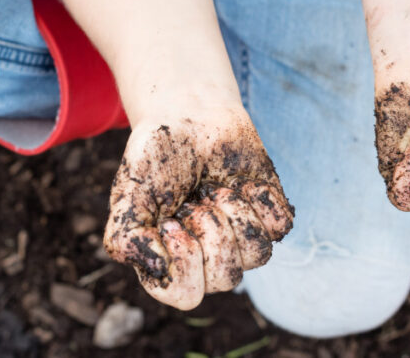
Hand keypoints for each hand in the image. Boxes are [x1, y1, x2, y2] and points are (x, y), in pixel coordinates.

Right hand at [103, 108, 292, 309]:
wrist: (191, 115)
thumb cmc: (157, 157)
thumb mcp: (128, 195)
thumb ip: (127, 239)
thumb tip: (159, 269)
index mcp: (172, 265)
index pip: (186, 294)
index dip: (183, 258)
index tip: (170, 221)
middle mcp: (209, 260)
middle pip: (226, 277)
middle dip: (210, 228)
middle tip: (196, 199)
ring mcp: (241, 240)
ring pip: (257, 254)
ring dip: (235, 211)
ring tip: (216, 189)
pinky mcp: (269, 216)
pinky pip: (281, 226)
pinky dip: (260, 197)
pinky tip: (242, 181)